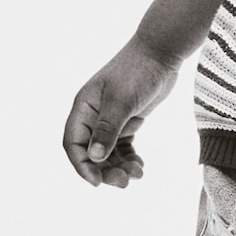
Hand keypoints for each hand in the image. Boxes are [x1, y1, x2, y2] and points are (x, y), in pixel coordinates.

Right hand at [63, 36, 179, 188]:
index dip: (82, 166)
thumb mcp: (122, 102)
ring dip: (120, 167)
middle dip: (106, 170)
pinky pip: (123, 146)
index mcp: (84, 108)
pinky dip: (129, 158)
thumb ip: (107, 130)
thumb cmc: (138, 71)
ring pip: (108, 152)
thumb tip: (93, 157)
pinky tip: (140, 166)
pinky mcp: (127, 120)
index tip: (97, 182)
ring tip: (138, 174)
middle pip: (91, 153)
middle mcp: (93, 115)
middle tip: (124, 183)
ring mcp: (110, 119)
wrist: (161, 52)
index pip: (74, 144)